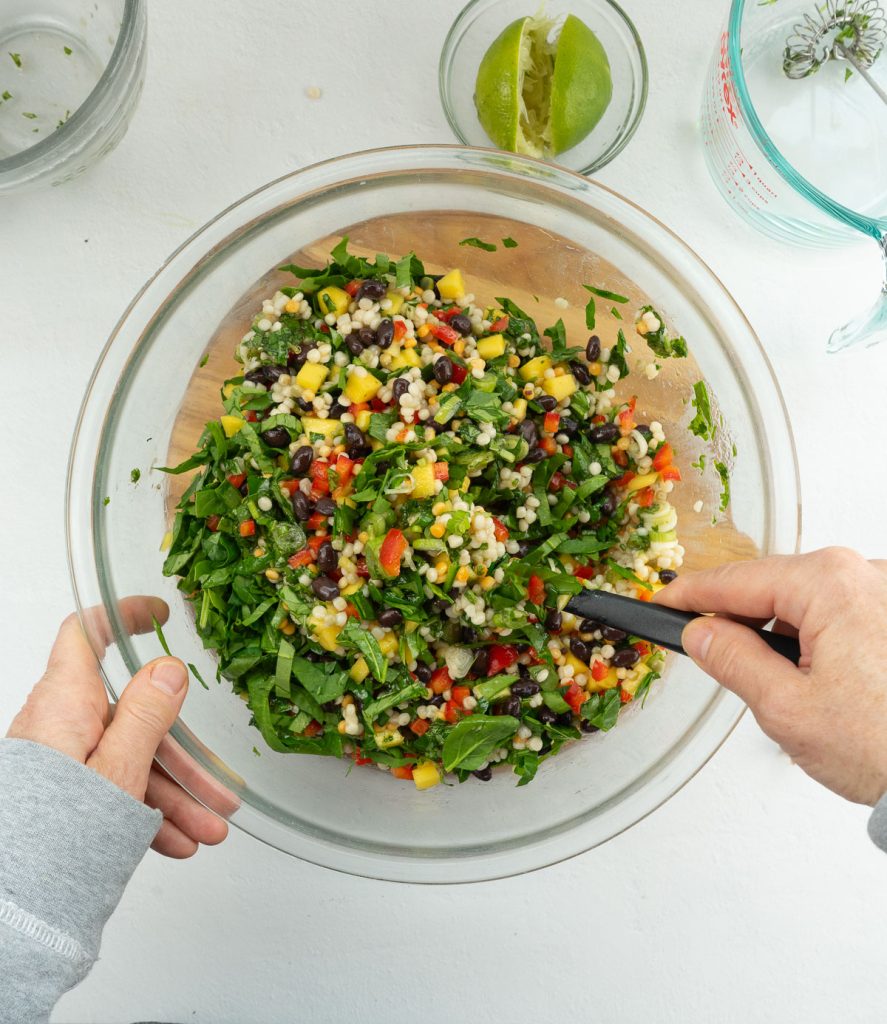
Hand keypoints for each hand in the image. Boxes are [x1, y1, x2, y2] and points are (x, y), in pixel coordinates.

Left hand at [6, 598, 227, 856]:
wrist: (13, 905)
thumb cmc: (57, 831)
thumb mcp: (118, 767)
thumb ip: (146, 714)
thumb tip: (167, 668)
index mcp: (66, 703)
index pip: (86, 634)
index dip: (122, 616)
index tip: (158, 615)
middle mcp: (60, 727)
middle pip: (131, 719)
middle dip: (182, 758)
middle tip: (220, 788)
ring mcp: (61, 765)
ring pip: (128, 763)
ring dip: (174, 796)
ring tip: (209, 830)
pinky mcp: (61, 799)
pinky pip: (111, 793)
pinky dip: (145, 814)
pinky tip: (176, 842)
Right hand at [654, 548, 886, 805]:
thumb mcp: (786, 709)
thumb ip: (732, 660)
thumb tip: (702, 633)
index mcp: (830, 584)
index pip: (736, 581)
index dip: (690, 595)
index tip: (661, 602)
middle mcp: (865, 574)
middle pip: (772, 587)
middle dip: (739, 619)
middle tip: (708, 652)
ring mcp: (886, 592)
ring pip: (805, 601)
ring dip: (781, 633)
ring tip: (783, 687)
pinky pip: (838, 612)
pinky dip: (815, 637)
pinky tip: (816, 679)